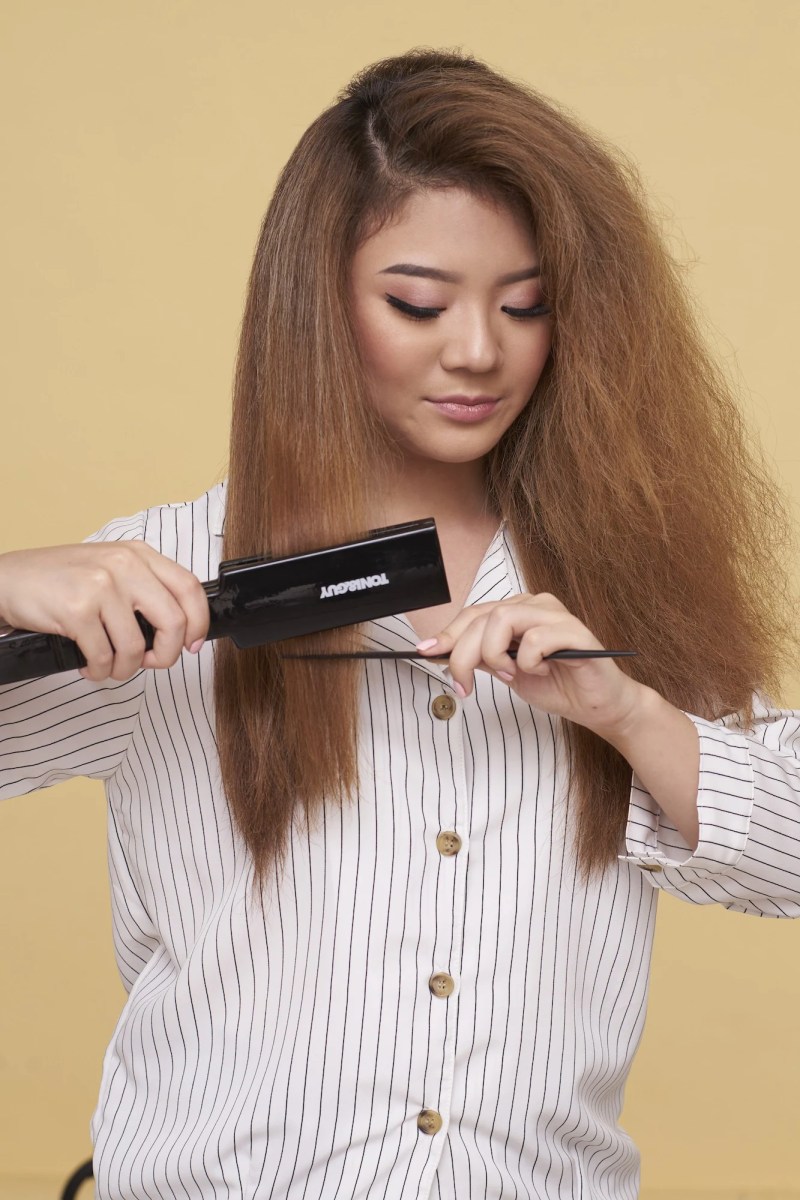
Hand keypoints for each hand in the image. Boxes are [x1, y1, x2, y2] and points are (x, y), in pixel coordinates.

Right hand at [0, 542, 208, 681]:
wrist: (9, 580)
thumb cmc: (60, 580)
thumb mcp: (110, 570)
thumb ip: (144, 590)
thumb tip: (181, 629)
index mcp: (138, 554)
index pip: (190, 588)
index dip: (199, 623)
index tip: (192, 644)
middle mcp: (124, 564)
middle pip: (174, 621)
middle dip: (166, 654)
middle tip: (151, 663)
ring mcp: (100, 586)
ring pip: (136, 646)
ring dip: (124, 668)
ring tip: (109, 666)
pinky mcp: (77, 610)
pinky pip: (103, 656)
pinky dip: (98, 671)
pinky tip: (88, 665)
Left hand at [418, 593, 642, 739]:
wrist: (598, 706)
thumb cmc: (557, 686)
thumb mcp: (508, 672)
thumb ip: (482, 658)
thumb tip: (442, 652)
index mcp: (518, 611)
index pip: (474, 613)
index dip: (447, 633)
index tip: (426, 652)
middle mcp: (535, 605)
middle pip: (483, 617)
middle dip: (463, 654)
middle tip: (463, 685)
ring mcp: (556, 615)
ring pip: (504, 618)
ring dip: (495, 654)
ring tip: (510, 675)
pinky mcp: (575, 632)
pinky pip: (536, 639)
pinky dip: (528, 661)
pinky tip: (540, 672)